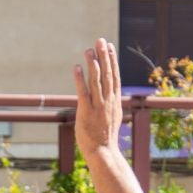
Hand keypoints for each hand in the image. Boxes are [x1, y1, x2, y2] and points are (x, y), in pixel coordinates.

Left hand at [73, 38, 124, 155]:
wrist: (103, 152)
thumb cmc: (106, 137)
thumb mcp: (113, 117)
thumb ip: (111, 103)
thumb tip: (112, 94)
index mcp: (115, 101)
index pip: (115, 76)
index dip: (112, 60)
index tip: (110, 46)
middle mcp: (108, 101)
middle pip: (107, 74)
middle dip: (104, 56)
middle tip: (100, 40)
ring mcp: (98, 106)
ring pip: (96, 81)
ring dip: (93, 64)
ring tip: (88, 50)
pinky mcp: (86, 111)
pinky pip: (83, 92)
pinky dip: (80, 79)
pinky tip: (77, 67)